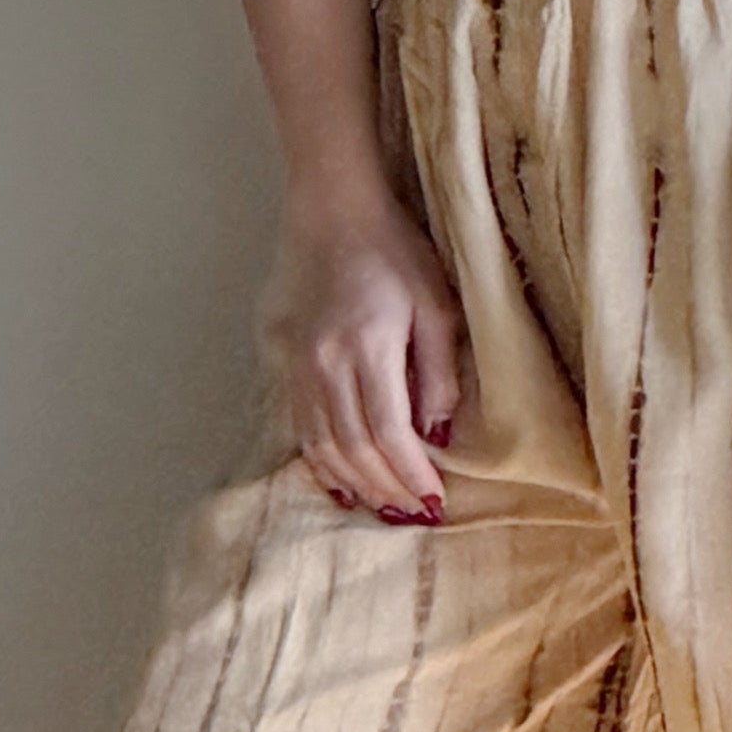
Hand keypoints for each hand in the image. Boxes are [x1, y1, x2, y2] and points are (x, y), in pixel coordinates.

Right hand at [264, 188, 464, 520]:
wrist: (334, 216)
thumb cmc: (396, 255)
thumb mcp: (437, 306)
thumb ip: (439, 372)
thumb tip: (437, 435)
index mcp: (367, 345)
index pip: (389, 432)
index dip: (411, 474)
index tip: (435, 499)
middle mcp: (327, 362)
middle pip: (356, 448)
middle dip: (388, 489)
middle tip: (414, 515)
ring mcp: (303, 367)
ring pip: (326, 447)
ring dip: (358, 485)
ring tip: (386, 509)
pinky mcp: (291, 368)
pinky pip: (305, 431)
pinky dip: (326, 465)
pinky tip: (347, 485)